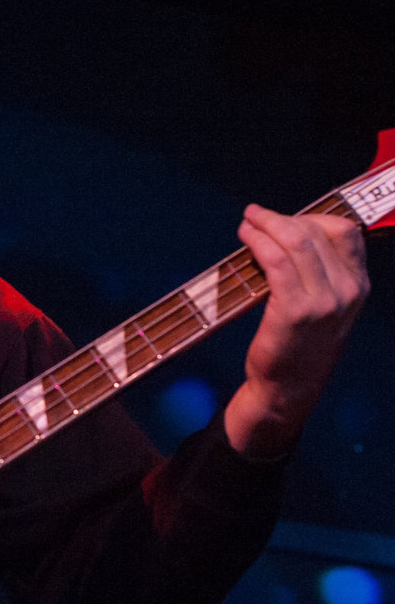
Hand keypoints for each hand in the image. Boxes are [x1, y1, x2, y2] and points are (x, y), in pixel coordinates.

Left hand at [224, 203, 369, 457]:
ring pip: (296, 243)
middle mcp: (347, 290)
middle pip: (316, 232)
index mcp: (358, 285)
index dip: (311, 218)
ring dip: (266, 225)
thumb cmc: (298, 345)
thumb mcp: (324, 307)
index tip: (284, 219)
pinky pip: (277, 263)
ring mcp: (324, 301)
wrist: (289, 388)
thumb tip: (288, 234)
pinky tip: (246, 238)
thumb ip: (319, 273)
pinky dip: (259, 243)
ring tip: (247, 222)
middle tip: (256, 216)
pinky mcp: (295, 311)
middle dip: (281, 219)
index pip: (345, 232)